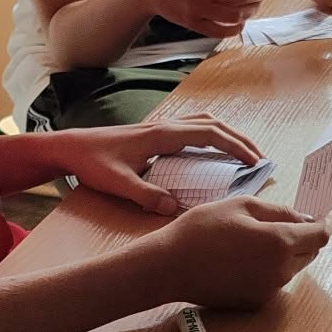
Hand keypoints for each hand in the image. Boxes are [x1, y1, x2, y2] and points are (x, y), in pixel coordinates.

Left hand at [58, 116, 262, 214]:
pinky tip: (213, 152)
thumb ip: (145, 195)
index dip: (235, 146)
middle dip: (240, 140)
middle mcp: (165, 126)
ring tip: (243, 154)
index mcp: (162, 135)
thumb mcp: (117, 183)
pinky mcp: (155, 133)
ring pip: (204, 123)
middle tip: (260, 159)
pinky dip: (211, 136)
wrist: (71, 147)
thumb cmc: (92, 163)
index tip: (254, 162)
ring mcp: (161, 127)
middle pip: (213, 124)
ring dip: (227, 135)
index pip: (209, 134)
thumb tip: (173, 208)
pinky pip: (192, 129)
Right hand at [155, 197, 331, 308]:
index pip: (320, 235)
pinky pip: (274, 280)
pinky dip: (271, 266)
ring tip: (260, 236)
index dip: (326, 222)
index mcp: (280, 242)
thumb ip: (279, 211)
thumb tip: (304, 218)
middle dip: (306, 235)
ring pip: (292, 266)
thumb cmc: (201, 230)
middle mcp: (281, 270)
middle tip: (290, 220)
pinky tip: (245, 255)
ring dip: (288, 251)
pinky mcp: (256, 302)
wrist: (169, 267)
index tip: (325, 214)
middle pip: (310, 252)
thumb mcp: (241, 205)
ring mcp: (269, 290)